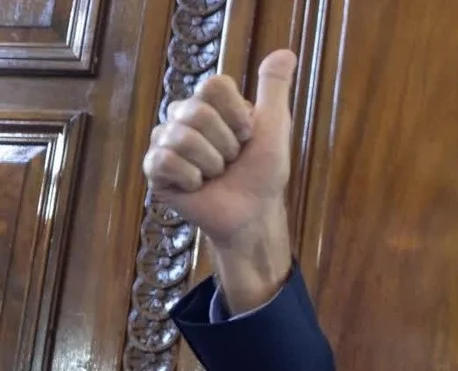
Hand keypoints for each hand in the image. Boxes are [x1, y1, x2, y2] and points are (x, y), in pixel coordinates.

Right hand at [143, 50, 297, 311]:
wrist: (253, 213)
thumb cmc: (263, 172)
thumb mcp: (275, 126)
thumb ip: (274, 89)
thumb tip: (286, 53)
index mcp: (209, 104)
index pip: (214, 86)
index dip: (237, 115)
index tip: (248, 135)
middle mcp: (183, 117)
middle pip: (198, 111)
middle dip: (226, 144)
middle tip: (231, 161)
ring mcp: (165, 141)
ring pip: (182, 137)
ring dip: (212, 163)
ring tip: (216, 175)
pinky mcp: (154, 169)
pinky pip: (165, 160)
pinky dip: (191, 178)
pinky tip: (198, 185)